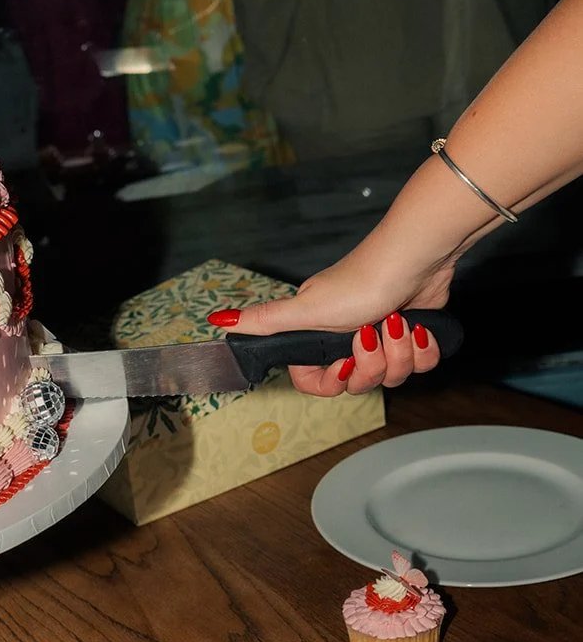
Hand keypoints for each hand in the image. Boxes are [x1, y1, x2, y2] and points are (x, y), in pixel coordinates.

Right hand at [207, 248, 453, 395]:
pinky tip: (420, 326)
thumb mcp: (306, 308)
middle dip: (372, 364)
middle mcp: (348, 337)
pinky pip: (421, 365)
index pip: (316, 382)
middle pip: (358, 383)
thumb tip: (217, 321)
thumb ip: (264, 321)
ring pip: (392, 376)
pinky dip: (423, 348)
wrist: (416, 259)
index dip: (332, 380)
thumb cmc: (362, 280)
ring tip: (396, 322)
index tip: (342, 362)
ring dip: (399, 352)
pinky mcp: (413, 335)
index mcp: (318, 333)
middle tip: (372, 333)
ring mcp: (383, 338)